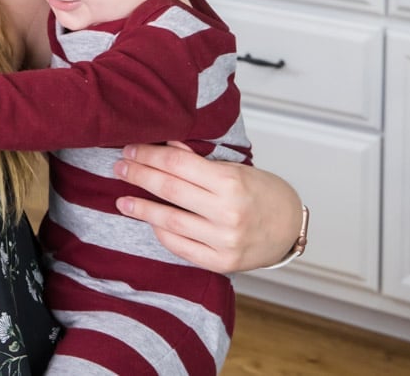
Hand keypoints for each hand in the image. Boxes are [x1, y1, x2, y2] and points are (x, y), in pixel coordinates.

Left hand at [113, 141, 302, 273]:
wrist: (291, 228)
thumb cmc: (263, 193)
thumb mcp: (235, 169)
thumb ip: (199, 161)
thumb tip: (165, 145)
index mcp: (231, 182)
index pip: (177, 164)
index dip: (149, 155)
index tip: (130, 149)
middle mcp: (227, 212)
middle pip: (169, 189)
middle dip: (139, 175)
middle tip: (119, 168)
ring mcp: (224, 240)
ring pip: (170, 221)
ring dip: (141, 208)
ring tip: (122, 201)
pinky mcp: (221, 263)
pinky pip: (181, 246)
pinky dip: (162, 232)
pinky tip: (149, 221)